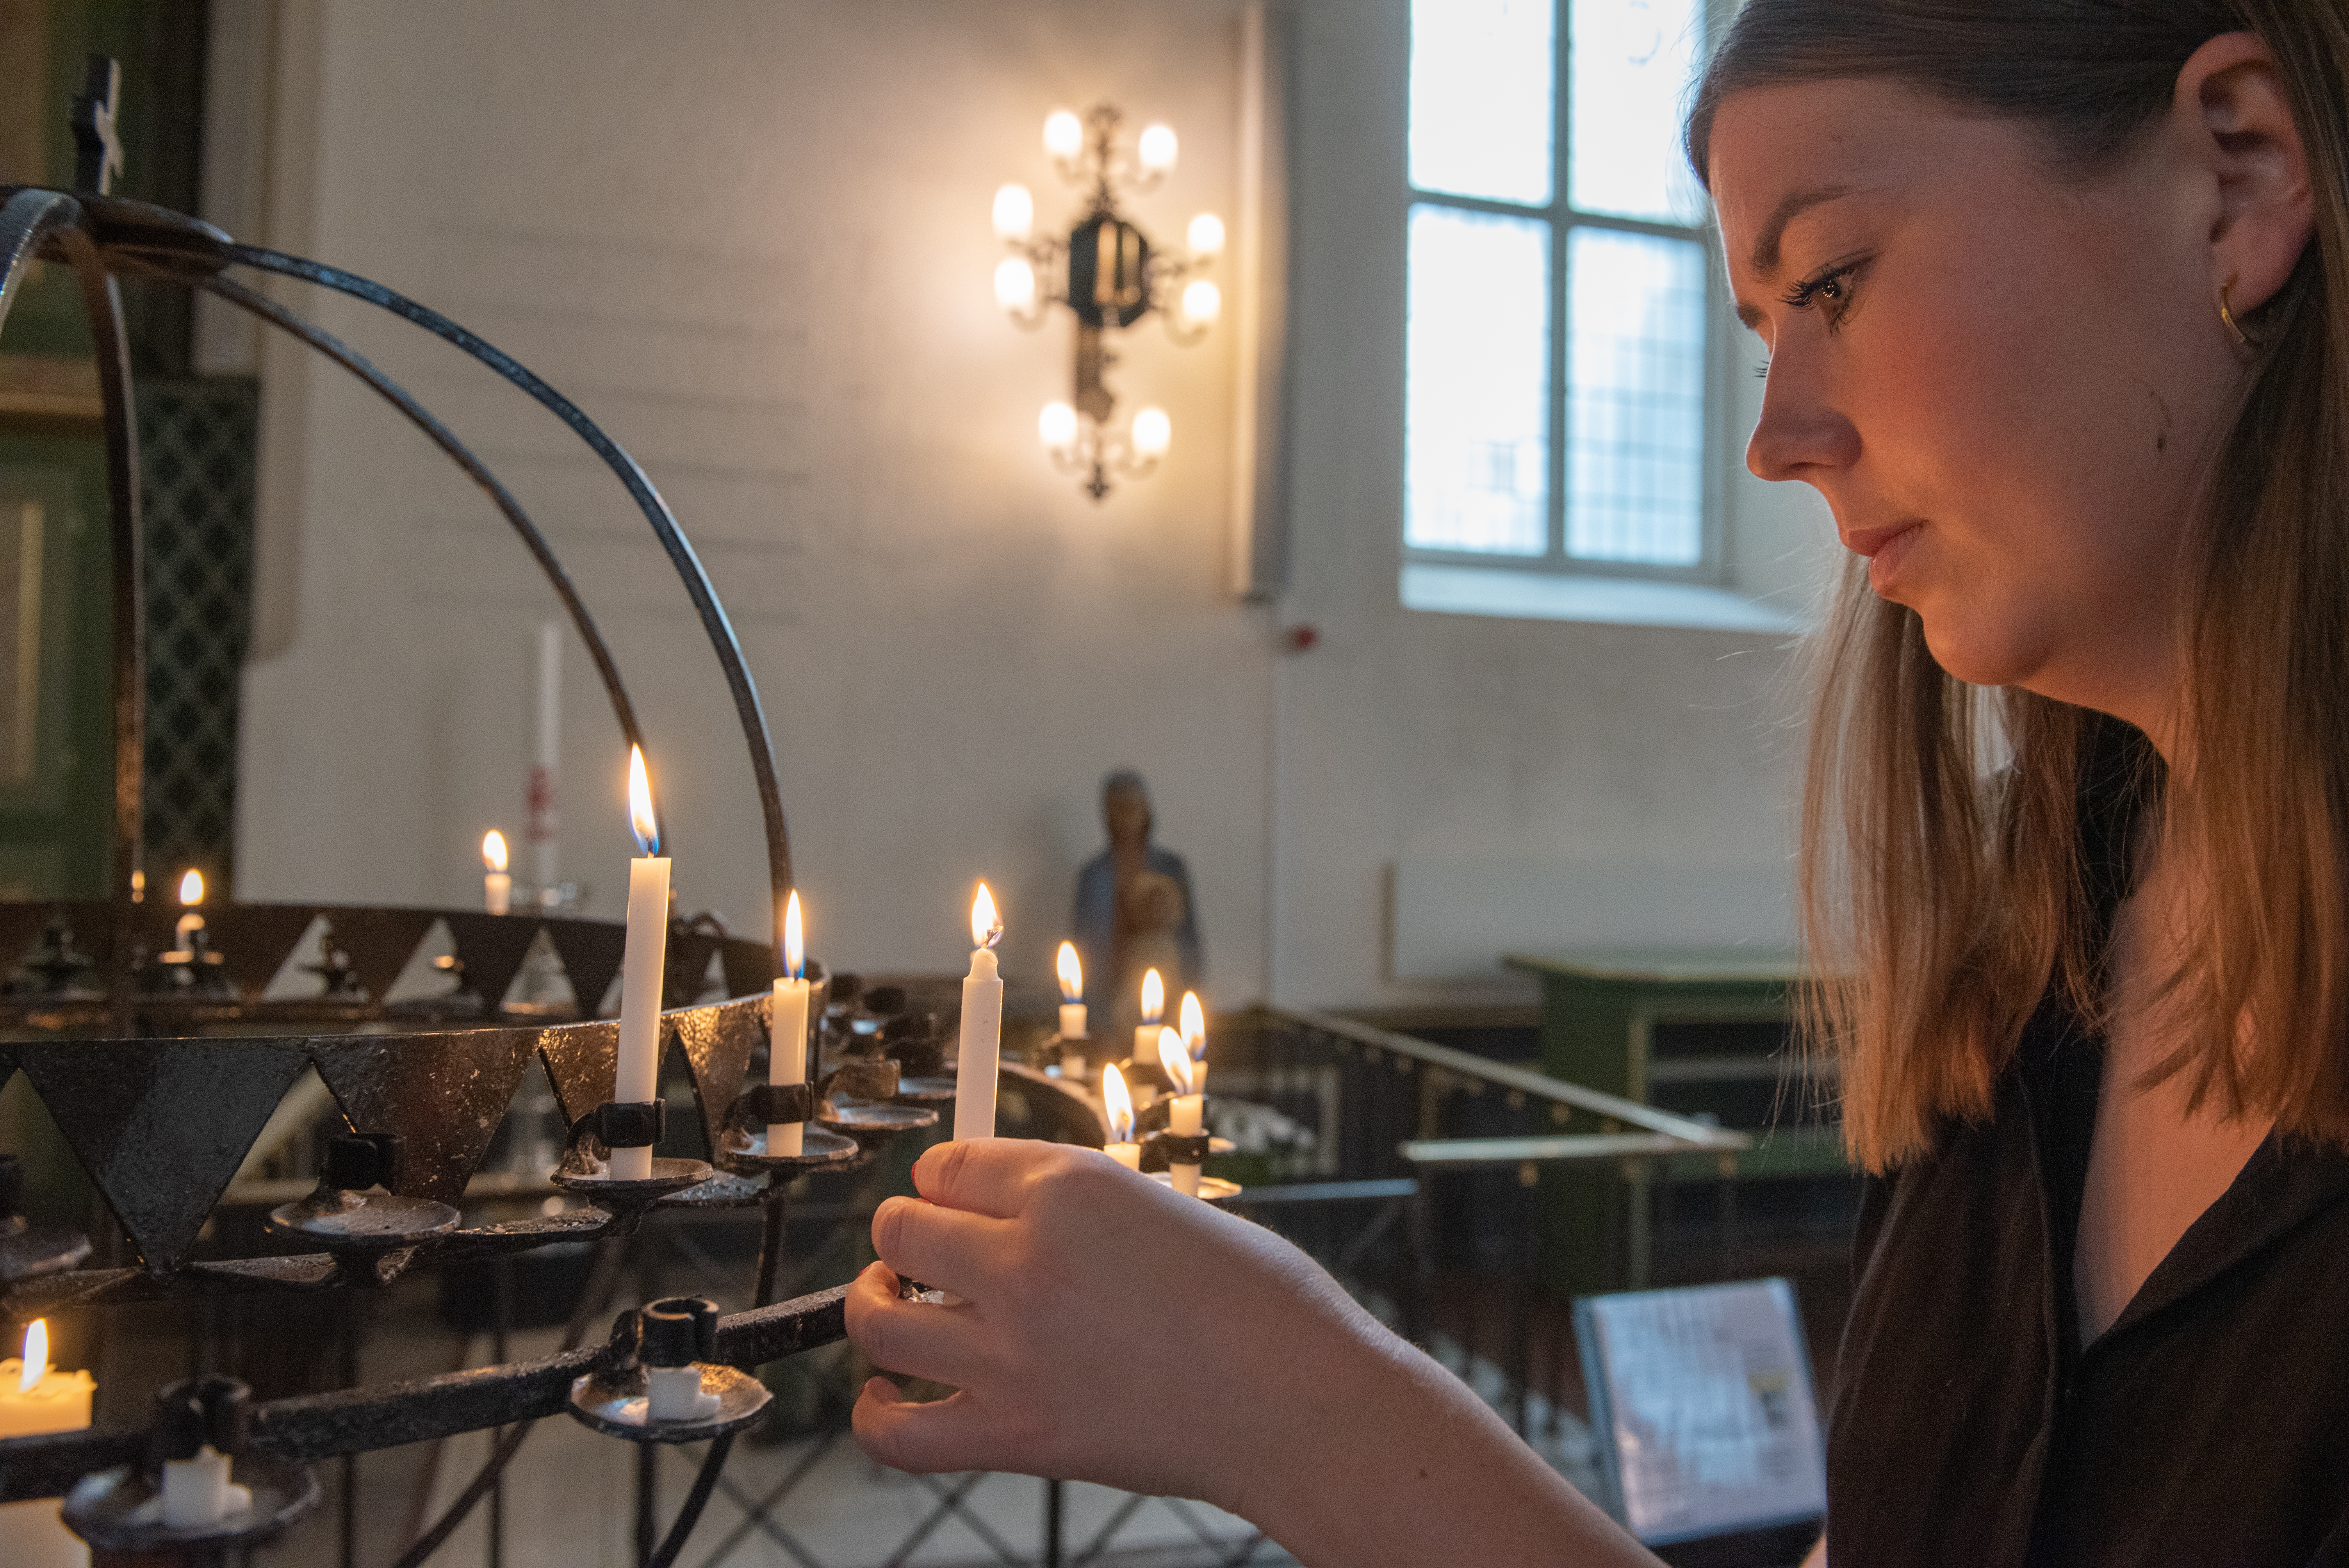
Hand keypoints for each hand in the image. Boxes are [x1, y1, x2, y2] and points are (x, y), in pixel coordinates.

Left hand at [844, 1138, 1374, 1510]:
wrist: (1302, 1403)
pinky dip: (874, 1415)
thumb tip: (1012, 1219)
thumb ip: (1080, 1211)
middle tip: (923, 1256)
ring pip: (877, 1321)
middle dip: (904, 1236)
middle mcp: (1027, 1259)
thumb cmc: (1261, 1306)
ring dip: (872, 1308)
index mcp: (1070, 1188)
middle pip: (900, 1229)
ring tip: (890, 1309)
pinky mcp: (1017, 1435)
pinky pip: (897, 1432)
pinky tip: (885, 1398)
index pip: (949, 1164)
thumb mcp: (1167, 1211)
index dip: (942, 1180)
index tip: (948, 1198)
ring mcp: (1012, 1352)